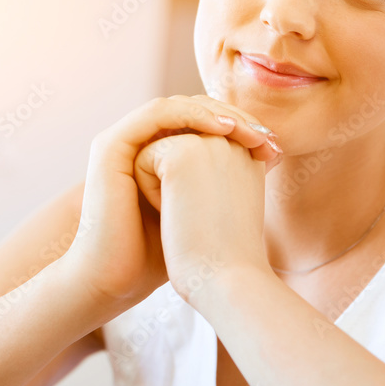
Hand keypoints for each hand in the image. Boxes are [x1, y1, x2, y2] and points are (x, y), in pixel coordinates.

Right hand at [62, 96, 280, 316]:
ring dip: (217, 113)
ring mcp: (123, 142)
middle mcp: (139, 144)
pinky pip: (157, 114)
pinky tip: (222, 129)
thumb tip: (269, 153)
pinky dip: (192, 116)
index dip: (239, 127)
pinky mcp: (111, 145)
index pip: (202, 124)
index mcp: (157, 154)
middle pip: (193, 110)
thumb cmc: (162, 256)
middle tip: (266, 136)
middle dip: (233, 117)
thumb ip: (224, 177)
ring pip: (178, 106)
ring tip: (248, 132)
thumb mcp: (205, 207)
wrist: (120, 278)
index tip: (273, 147)